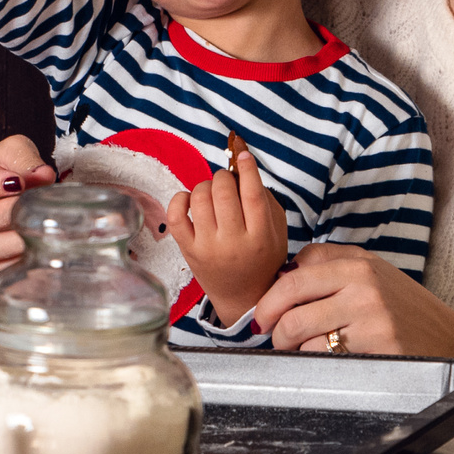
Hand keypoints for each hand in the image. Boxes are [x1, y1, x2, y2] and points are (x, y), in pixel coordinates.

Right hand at [0, 135, 55, 278]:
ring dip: (7, 242)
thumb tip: (43, 176)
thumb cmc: (3, 168)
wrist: (5, 192)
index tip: (16, 182)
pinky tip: (34, 253)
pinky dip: (12, 264)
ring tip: (34, 231)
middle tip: (27, 208)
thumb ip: (24, 158)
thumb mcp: (11, 150)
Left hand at [166, 147, 288, 327]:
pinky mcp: (188, 251)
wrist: (242, 298)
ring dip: (205, 185)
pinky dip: (180, 199)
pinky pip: (176, 215)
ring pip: (200, 198)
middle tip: (227, 181)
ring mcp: (207, 248)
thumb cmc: (262, 259)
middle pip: (224, 192)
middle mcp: (233, 244)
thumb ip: (265, 199)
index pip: (252, 195)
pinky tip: (190, 199)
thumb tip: (242, 167)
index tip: (243, 155)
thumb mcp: (277, 231)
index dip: (247, 169)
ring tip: (212, 193)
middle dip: (224, 176)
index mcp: (260, 238)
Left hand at [249, 242, 453, 358]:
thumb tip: (282, 274)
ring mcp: (371, 319)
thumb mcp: (371, 271)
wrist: (448, 339)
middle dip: (273, 328)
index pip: (294, 276)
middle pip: (292, 307)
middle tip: (273, 339)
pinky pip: (326, 358)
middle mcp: (363, 286)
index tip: (262, 315)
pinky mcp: (378, 349)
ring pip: (303, 336)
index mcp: (357, 264)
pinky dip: (315, 363)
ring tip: (299, 352)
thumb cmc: (402, 306)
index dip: (269, 300)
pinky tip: (325, 361)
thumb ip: (329, 263)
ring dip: (292, 350)